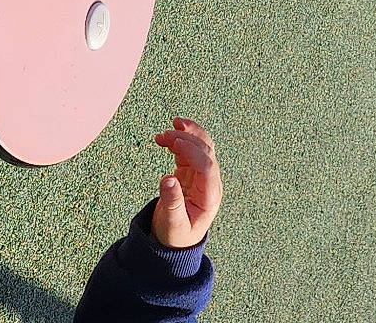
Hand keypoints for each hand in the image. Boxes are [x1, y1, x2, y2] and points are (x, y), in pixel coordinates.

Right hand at [151, 118, 222, 248]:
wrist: (176, 242)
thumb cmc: (176, 236)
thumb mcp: (173, 224)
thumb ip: (172, 202)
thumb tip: (167, 178)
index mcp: (210, 196)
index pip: (207, 166)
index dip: (192, 151)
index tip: (174, 143)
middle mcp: (210, 183)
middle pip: (206, 152)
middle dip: (187, 139)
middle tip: (165, 135)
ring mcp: (202, 176)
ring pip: (200, 147)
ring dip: (186, 135)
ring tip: (165, 133)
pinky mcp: (191, 173)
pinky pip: (190, 151)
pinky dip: (180, 141)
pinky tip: (167, 136)